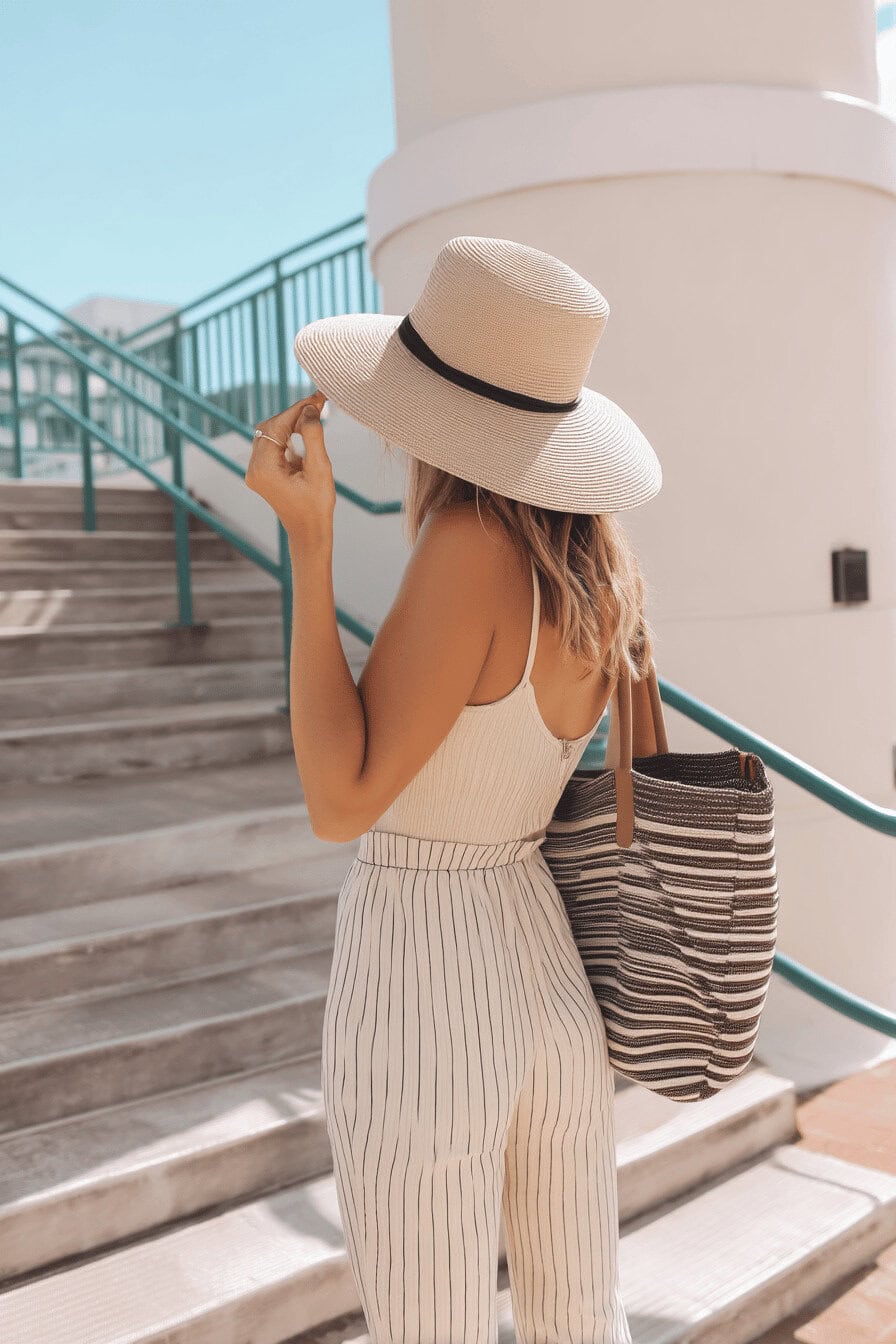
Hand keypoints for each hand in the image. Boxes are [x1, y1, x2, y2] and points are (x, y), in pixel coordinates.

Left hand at [245, 391, 334, 549]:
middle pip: (270, 427)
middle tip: (319, 403)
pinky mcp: (262, 473)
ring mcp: (255, 471)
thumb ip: (313, 436)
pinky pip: (272, 445)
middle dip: (294, 414)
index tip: (317, 398)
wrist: (309, 532)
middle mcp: (254, 469)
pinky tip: (305, 432)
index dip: (297, 410)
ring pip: (270, 434)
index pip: (276, 427)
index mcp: (264, 469)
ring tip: (315, 415)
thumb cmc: (317, 505)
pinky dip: (288, 436)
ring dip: (291, 423)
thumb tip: (310, 408)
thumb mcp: (320, 468)